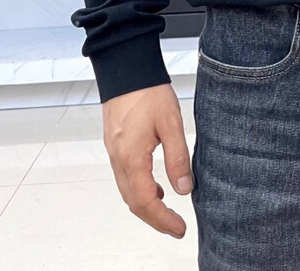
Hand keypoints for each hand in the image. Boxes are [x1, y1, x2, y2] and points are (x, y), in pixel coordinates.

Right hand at [102, 83, 191, 237]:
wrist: (127, 69)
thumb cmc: (148, 92)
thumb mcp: (171, 123)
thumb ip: (178, 158)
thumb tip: (185, 189)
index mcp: (132, 158)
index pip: (146, 202)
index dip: (163, 220)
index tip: (180, 229)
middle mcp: (118, 160)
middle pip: (134, 203)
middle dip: (155, 219)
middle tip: (176, 227)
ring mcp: (114, 153)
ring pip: (127, 192)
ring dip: (147, 206)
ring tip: (169, 212)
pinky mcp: (115, 145)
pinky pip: (125, 177)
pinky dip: (140, 189)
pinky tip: (157, 186)